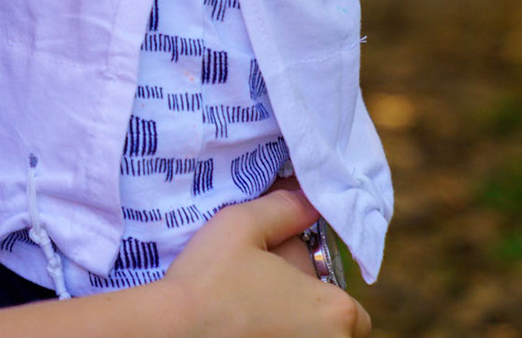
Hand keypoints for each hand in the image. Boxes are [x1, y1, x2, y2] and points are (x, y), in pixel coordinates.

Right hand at [155, 186, 369, 337]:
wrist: (169, 332)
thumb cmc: (210, 280)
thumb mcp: (244, 225)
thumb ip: (285, 207)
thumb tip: (309, 198)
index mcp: (336, 314)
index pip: (352, 310)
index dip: (321, 291)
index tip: (288, 279)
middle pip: (327, 327)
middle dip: (303, 308)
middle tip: (263, 291)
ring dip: (285, 324)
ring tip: (247, 310)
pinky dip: (269, 337)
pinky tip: (239, 329)